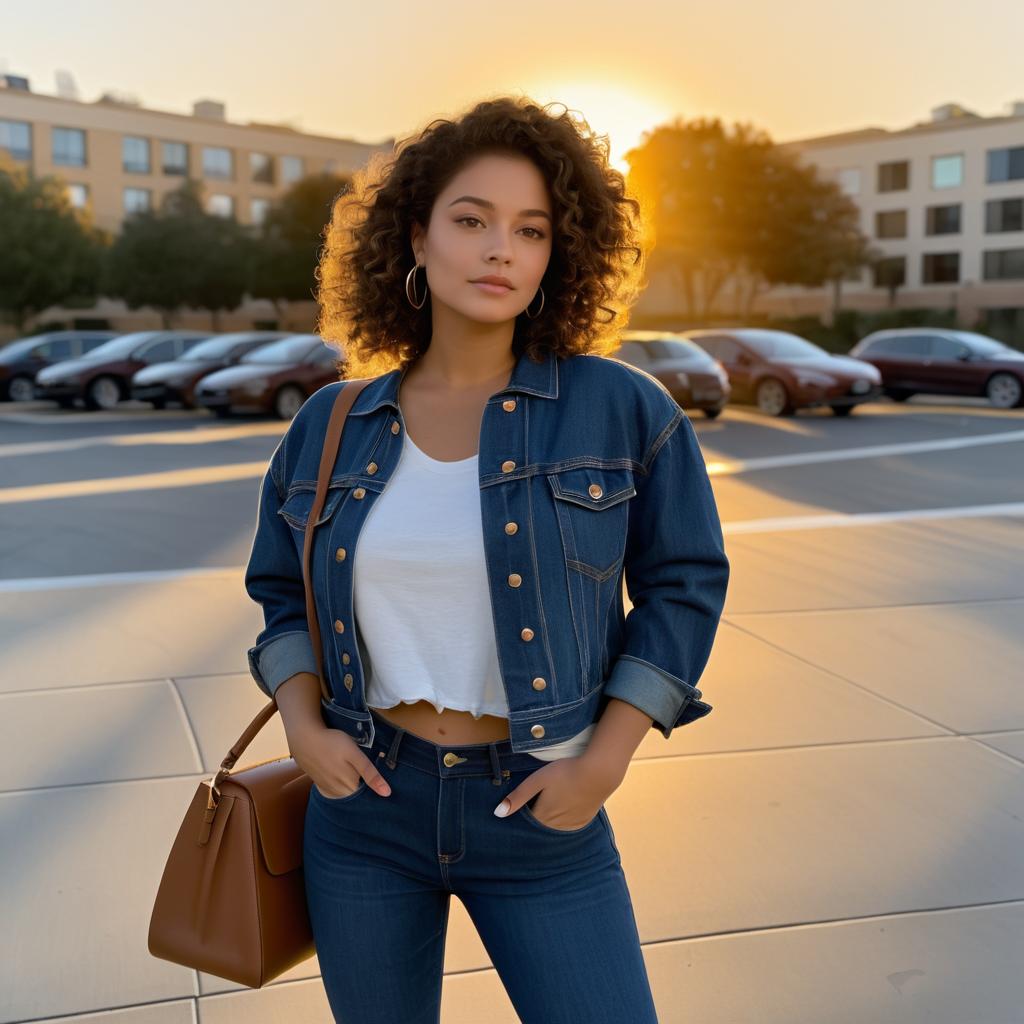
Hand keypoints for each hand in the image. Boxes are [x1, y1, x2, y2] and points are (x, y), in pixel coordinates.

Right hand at [289, 723, 391, 799]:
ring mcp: (328, 789)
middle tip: (369, 773)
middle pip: (357, 795)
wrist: (304, 738)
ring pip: (346, 793)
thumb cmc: (332, 743)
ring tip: (355, 771)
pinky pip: (335, 790)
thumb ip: (370, 774)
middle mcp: (338, 793)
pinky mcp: (321, 784)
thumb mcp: (355, 755)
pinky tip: (343, 773)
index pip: (368, 796)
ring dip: (353, 786)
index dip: (376, 790)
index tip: (382, 784)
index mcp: (350, 787)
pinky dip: (342, 785)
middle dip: (365, 788)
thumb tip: (387, 793)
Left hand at [494, 755, 623, 829]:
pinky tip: (565, 807)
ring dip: (550, 821)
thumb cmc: (565, 772)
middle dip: (535, 819)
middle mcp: (555, 826)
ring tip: (551, 803)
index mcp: (542, 816)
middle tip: (537, 802)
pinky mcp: (583, 821)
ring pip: (554, 828)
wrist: (598, 772)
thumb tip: (497, 814)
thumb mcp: (537, 780)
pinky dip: (563, 820)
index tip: (522, 805)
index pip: (526, 823)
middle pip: (539, 827)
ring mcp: (571, 825)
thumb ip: (518, 797)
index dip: (522, 813)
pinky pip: (568, 826)